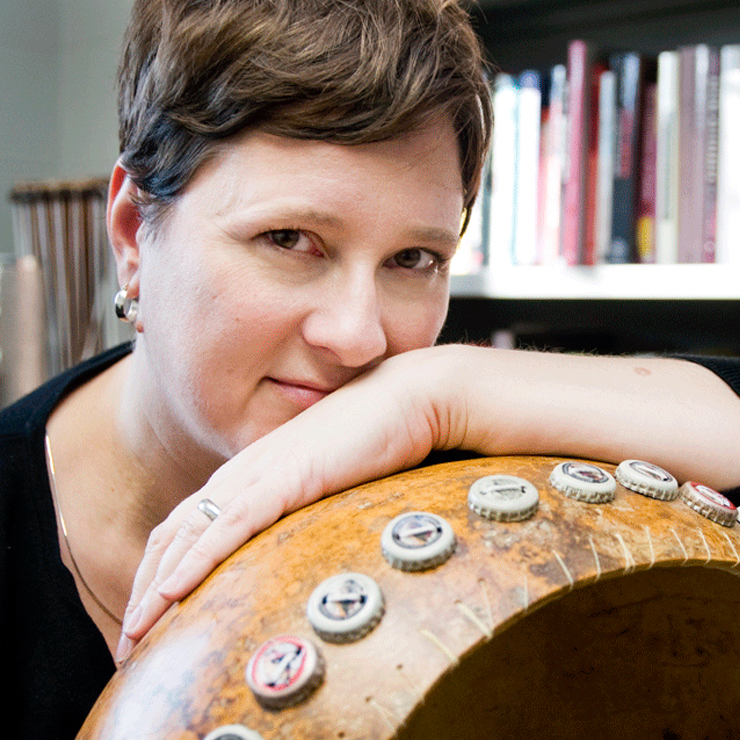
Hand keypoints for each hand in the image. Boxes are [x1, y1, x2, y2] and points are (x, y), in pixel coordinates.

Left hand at [116, 348, 452, 661]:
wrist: (408, 398)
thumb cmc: (374, 436)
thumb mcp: (326, 476)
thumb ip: (301, 501)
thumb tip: (296, 536)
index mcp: (250, 472)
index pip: (187, 526)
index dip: (160, 570)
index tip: (150, 614)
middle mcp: (244, 472)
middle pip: (174, 536)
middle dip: (145, 589)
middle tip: (129, 640)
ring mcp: (262, 473)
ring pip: (190, 535)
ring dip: (156, 587)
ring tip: (137, 633)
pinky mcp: (287, 477)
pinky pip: (230, 526)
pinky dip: (196, 561)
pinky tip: (173, 592)